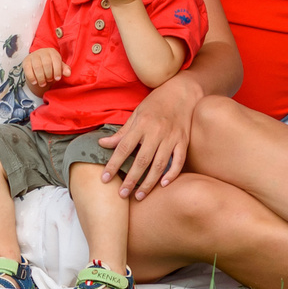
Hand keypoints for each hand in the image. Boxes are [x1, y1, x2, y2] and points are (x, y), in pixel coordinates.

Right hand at [23, 46, 65, 91]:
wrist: (39, 64)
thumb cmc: (51, 66)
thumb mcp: (59, 67)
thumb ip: (64, 69)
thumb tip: (68, 73)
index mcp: (52, 52)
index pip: (56, 60)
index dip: (57, 70)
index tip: (58, 79)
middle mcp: (42, 52)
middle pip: (46, 64)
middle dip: (49, 75)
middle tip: (49, 81)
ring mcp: (33, 56)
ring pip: (37, 67)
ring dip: (41, 78)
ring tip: (43, 84)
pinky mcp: (26, 61)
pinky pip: (28, 69)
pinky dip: (32, 77)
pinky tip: (35, 82)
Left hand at [99, 75, 201, 199]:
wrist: (182, 92)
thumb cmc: (156, 103)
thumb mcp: (137, 113)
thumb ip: (122, 132)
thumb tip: (103, 144)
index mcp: (142, 124)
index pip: (124, 148)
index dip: (113, 165)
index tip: (104, 179)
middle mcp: (156, 132)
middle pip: (141, 160)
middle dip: (131, 180)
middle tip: (122, 195)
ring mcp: (172, 137)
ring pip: (159, 165)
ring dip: (149, 182)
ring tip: (140, 196)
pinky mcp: (184, 141)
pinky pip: (179, 161)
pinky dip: (172, 174)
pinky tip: (164, 185)